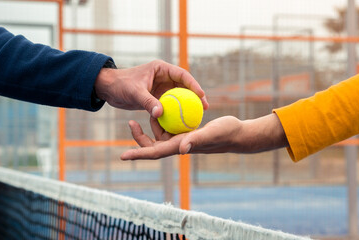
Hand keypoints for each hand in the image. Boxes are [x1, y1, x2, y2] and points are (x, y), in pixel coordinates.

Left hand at [94, 60, 208, 117]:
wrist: (108, 89)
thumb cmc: (120, 85)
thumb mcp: (134, 92)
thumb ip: (147, 102)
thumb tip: (160, 113)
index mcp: (161, 69)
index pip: (182, 75)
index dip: (194, 85)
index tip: (201, 96)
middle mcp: (164, 77)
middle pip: (185, 86)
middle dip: (195, 96)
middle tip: (205, 108)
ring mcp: (161, 88)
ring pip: (179, 97)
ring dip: (187, 106)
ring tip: (198, 117)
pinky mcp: (157, 98)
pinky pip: (170, 105)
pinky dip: (176, 112)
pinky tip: (183, 122)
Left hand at [120, 114, 287, 159]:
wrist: (237, 133)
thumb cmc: (226, 133)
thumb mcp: (210, 134)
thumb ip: (196, 140)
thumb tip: (181, 149)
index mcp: (179, 147)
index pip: (154, 152)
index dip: (138, 154)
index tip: (122, 156)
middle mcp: (178, 144)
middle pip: (152, 144)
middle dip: (138, 138)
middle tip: (130, 122)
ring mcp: (182, 138)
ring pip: (159, 134)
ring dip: (149, 125)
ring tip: (144, 110)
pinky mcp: (187, 131)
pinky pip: (170, 126)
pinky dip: (163, 119)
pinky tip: (161, 107)